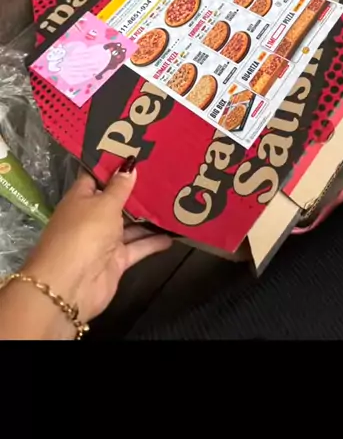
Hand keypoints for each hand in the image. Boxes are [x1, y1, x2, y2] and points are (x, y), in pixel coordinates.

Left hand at [23, 166, 171, 323]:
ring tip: (174, 201)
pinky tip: (174, 233)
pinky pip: (138, 247)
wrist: (71, 285)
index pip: (96, 176)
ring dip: (148, 216)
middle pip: (116, 200)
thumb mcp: (104, 204)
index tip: (137, 153)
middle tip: (164, 173)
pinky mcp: (116, 260)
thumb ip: (119, 187)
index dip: (114, 165)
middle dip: (137, 190)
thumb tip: (130, 166)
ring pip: (129, 224)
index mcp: (81, 198)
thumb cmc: (84, 233)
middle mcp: (92, 217)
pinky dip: (154, 242)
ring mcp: (104, 240)